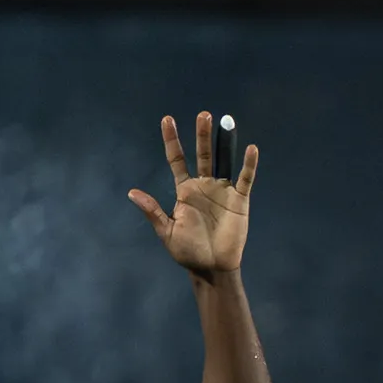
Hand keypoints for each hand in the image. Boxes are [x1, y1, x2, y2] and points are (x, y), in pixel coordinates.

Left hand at [128, 112, 257, 277]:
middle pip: (202, 154)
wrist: (210, 268)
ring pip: (223, 159)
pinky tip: (250, 149)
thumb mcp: (166, 231)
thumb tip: (131, 192)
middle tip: (203, 114)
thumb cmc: (187, 252)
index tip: (167, 120)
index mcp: (185, 190)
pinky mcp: (239, 199)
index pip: (177, 159)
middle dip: (202, 135)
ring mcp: (222, 190)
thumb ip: (153, 211)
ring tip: (226, 121)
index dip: (172, 140)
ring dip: (224, 141)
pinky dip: (248, 164)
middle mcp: (204, 185)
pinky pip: (245, 178)